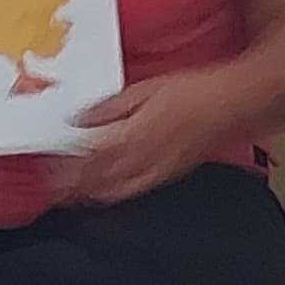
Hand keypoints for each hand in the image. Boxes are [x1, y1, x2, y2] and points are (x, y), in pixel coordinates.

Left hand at [47, 73, 227, 208]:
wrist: (234, 104)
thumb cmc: (194, 92)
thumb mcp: (145, 89)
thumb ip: (110, 107)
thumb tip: (81, 118)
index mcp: (135, 135)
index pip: (90, 158)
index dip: (67, 166)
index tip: (50, 167)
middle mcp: (144, 159)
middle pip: (99, 182)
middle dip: (73, 187)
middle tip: (55, 187)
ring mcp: (158, 171)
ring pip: (116, 192)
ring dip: (91, 195)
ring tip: (72, 194)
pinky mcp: (169, 174)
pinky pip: (135, 191)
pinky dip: (115, 194)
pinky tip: (107, 191)